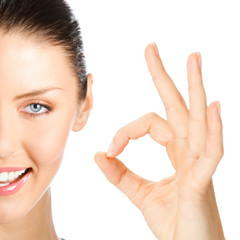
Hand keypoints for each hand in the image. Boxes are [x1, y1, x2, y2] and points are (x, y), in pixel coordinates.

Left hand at [94, 43, 224, 239]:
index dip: (126, 131)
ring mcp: (199, 164)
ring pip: (197, 119)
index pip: (150, 124)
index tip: (110, 148)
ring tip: (193, 59)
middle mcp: (190, 151)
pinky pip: (211, 150)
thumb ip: (120, 174)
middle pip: (178, 106)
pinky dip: (213, 129)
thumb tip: (99, 154)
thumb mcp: (140, 194)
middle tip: (153, 48)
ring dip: (195, 88)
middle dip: (166, 76)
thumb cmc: (173, 223)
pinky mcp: (203, 182)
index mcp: (177, 152)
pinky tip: (212, 105)